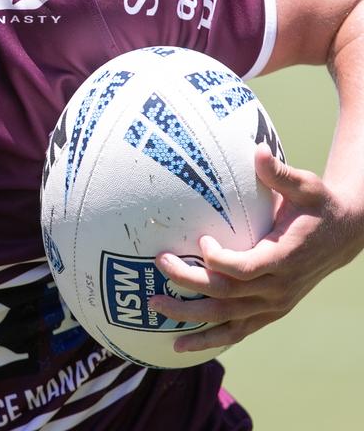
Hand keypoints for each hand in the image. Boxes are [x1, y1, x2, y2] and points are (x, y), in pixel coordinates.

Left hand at [148, 144, 363, 352]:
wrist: (344, 236)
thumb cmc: (318, 206)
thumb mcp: (307, 186)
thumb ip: (280, 174)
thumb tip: (258, 152)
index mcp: (285, 257)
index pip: (247, 268)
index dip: (221, 260)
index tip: (201, 241)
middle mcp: (278, 288)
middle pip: (227, 293)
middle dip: (190, 282)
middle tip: (159, 265)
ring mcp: (274, 305)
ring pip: (227, 319)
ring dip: (190, 318)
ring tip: (155, 308)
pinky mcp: (269, 312)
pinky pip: (236, 331)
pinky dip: (209, 340)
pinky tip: (178, 345)